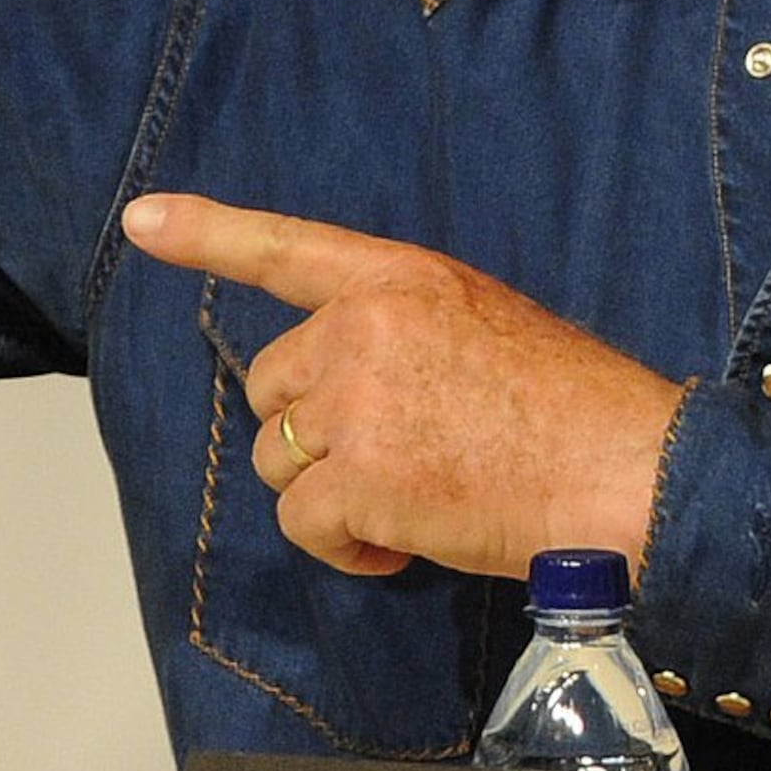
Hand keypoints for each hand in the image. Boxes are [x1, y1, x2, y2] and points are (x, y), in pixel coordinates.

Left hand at [121, 191, 684, 579]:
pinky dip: (346, 548)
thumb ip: (400, 334)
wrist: (628, 472)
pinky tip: (406, 541)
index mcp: (402, 278)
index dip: (206, 234)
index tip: (142, 222)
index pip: (285, 248)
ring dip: (334, 495)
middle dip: (317, 434)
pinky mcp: (358, 477)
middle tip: (400, 459)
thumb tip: (339, 387)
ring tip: (418, 500)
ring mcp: (356, 401)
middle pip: (272, 387)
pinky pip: (304, 523)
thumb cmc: (572, 412)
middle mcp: (364, 327)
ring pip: (283, 461)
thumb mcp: (482, 325)